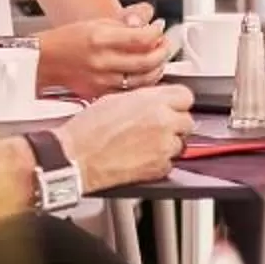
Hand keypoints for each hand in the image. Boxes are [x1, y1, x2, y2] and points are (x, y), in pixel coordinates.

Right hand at [40, 7, 170, 97]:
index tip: (159, 28)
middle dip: (163, 50)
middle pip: (147, 60)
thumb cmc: (68, 40)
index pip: (142, 37)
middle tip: (165, 43)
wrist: (46, 61)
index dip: (157, 32)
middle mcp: (102, 62)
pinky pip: (131, 91)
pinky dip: (144, 82)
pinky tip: (146, 73)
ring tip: (158, 57)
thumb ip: (125, 22)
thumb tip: (147, 18)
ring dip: (158, 67)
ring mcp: (102, 80)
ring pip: (144, 79)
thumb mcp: (97, 22)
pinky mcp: (101, 93)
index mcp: (100, 39)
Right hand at [59, 82, 192, 188]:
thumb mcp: (115, 98)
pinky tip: (141, 157)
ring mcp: (164, 146)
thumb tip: (154, 101)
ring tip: (145, 144)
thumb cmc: (88, 130)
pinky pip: (170, 163)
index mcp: (153, 101)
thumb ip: (143, 99)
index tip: (172, 106)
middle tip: (157, 127)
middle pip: (187, 121)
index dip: (177, 102)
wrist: (77, 156)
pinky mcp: (159, 168)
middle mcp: (163, 122)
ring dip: (168, 143)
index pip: (186, 96)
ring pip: (181, 143)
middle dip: (174, 124)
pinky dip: (159, 161)